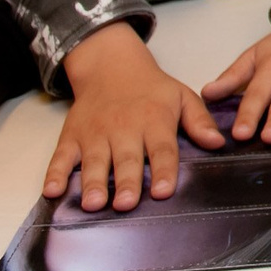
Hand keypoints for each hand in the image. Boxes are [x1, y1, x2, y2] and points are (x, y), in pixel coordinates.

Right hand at [49, 23, 221, 210]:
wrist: (111, 66)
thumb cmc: (151, 89)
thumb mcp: (182, 97)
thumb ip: (199, 121)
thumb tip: (217, 142)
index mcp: (154, 120)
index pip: (162, 149)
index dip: (163, 170)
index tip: (163, 191)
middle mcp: (124, 128)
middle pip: (127, 158)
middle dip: (127, 181)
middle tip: (127, 203)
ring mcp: (96, 133)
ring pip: (95, 160)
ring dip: (93, 182)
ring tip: (94, 203)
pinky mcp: (72, 136)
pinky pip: (62, 156)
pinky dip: (55, 173)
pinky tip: (52, 191)